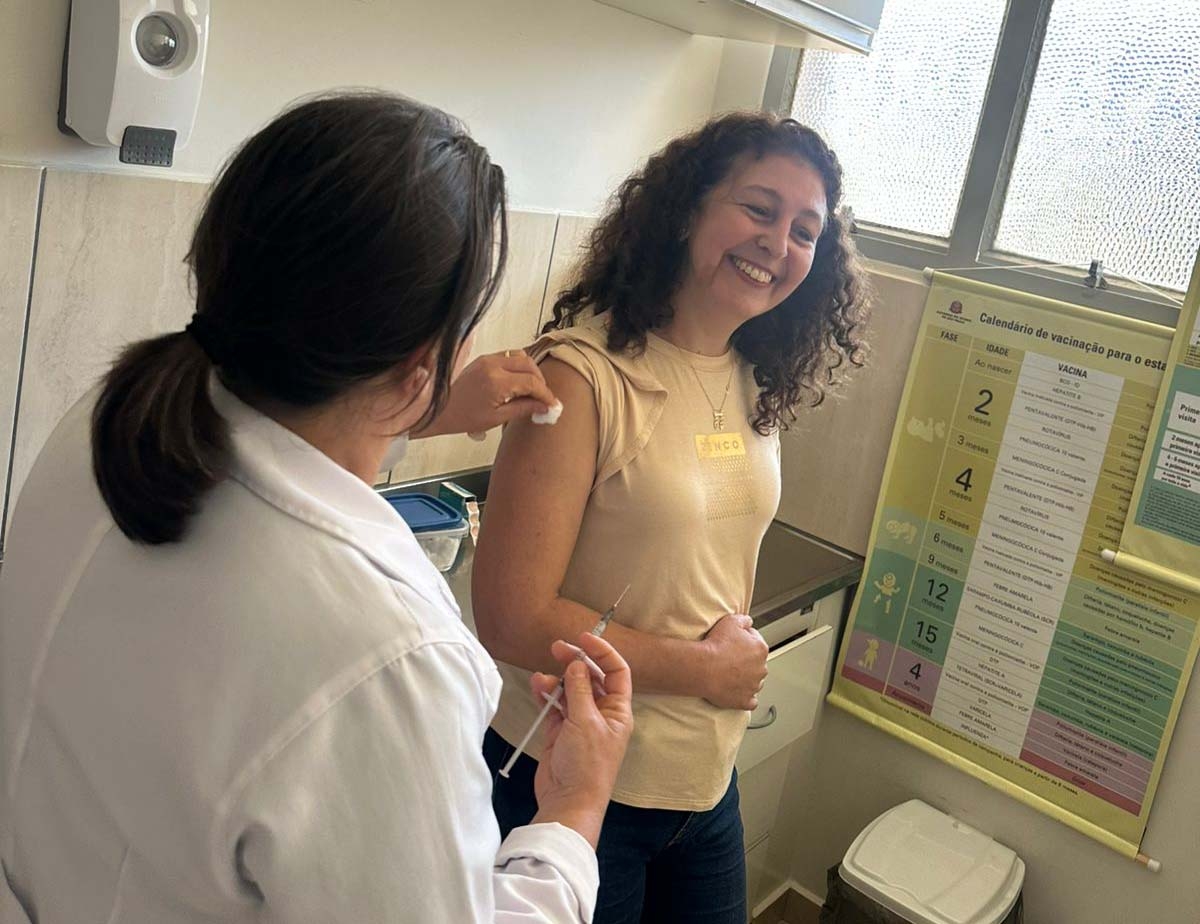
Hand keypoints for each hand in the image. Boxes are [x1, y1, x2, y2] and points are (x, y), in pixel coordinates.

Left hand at [415, 350, 557, 437]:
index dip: (546, 394)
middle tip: (543, 398)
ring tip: (531, 390)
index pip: (532, 382)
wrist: (438, 409)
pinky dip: (518, 367)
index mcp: (497, 382)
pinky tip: (517, 383)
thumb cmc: (463, 417)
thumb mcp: (497, 418)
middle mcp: (493, 365)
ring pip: (520, 356)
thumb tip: (545, 407)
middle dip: (540, 381)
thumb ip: (524, 408)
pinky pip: (508, 356)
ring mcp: (487, 359)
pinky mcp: (483, 358)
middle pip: (529, 364)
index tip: (552, 404)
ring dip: (530, 371)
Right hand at [530, 633, 632, 848]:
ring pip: (569, 690)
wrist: (568, 801)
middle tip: (557, 648)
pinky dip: (546, 695)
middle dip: (576, 661)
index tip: (585, 638)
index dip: (603, 653)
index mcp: (618, 711)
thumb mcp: (586, 721)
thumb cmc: (587, 765)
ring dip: (556, 681)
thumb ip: (580, 689)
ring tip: (541, 678)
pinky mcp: (560, 731)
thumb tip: (577, 663)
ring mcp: (580, 722)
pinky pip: (553, 706)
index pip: (616, 672)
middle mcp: (601, 714)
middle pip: (591, 678)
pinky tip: (537, 686)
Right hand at [699, 614, 768, 710]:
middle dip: (746, 661)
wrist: (703, 667)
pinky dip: (745, 697)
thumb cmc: (716, 645)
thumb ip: (744, 620)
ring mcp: (753, 686)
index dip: (743, 640)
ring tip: (729, 675)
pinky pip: (750, 701)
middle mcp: (761, 668)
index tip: (733, 642)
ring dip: (746, 679)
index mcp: (760, 649)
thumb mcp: (731, 621)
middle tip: (729, 658)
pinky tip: (736, 692)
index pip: (756, 642)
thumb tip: (748, 622)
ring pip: (754, 682)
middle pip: (756, 663)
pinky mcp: (745, 701)